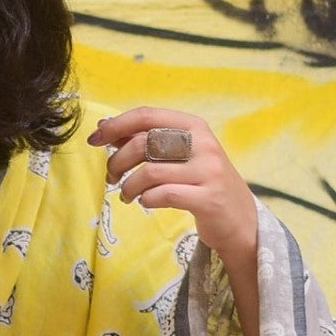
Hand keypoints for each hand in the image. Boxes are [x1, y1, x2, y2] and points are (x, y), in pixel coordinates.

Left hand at [87, 106, 257, 274]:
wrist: (240, 220)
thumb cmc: (203, 184)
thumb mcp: (181, 155)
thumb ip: (148, 140)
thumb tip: (106, 127)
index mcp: (194, 126)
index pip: (147, 116)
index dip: (116, 126)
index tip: (95, 139)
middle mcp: (203, 144)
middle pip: (144, 143)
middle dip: (117, 161)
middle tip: (111, 176)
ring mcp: (207, 171)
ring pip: (149, 172)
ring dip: (128, 185)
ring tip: (126, 195)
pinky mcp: (207, 199)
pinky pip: (163, 195)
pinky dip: (146, 200)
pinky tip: (145, 203)